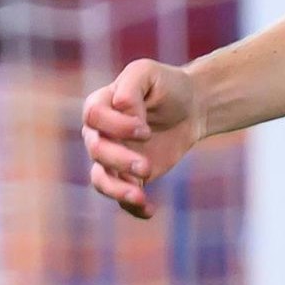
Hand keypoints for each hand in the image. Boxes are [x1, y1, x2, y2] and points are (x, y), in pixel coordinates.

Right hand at [81, 59, 204, 220]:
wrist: (191, 107)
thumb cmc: (166, 85)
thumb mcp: (148, 73)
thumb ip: (131, 87)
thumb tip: (120, 106)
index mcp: (100, 105)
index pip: (94, 117)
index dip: (116, 126)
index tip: (145, 128)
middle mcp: (100, 133)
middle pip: (96, 150)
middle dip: (120, 160)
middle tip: (147, 166)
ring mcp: (112, 157)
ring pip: (101, 179)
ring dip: (118, 190)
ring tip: (140, 198)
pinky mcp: (129, 176)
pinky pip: (122, 198)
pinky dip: (132, 208)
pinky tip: (149, 210)